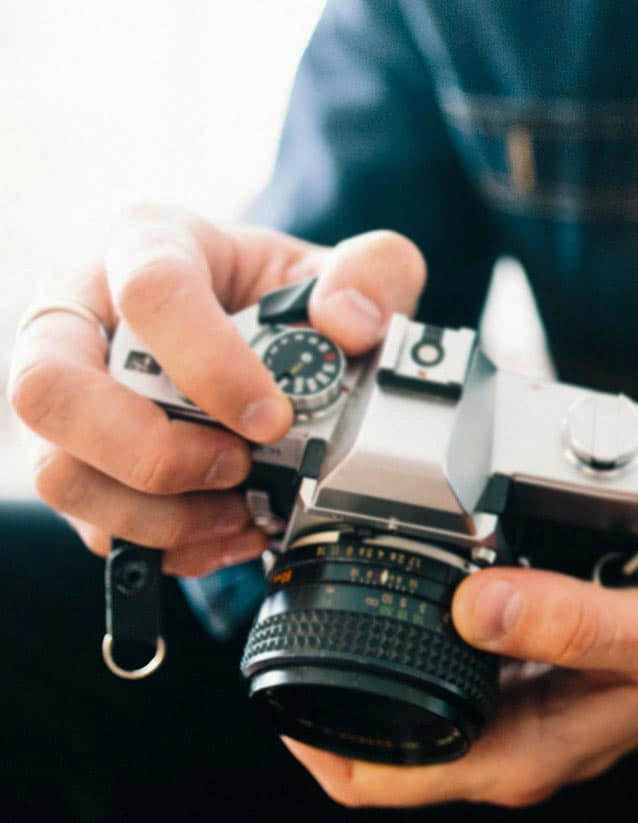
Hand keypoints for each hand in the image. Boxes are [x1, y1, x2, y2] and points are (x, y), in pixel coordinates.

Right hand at [7, 206, 426, 575]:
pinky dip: (173, 544)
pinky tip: (234, 530)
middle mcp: (78, 320)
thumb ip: (372, 273)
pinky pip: (94, 526)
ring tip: (241, 508)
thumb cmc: (279, 296)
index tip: (272, 417)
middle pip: (48, 390)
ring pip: (59, 473)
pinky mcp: (78, 466)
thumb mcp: (336, 269)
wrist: (262, 338)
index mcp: (146, 246)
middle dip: (151, 451)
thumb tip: (349, 322)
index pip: (150, 293)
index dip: (211, 364)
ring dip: (158, 512)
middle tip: (235, 465)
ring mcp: (67, 401)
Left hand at [284, 523, 637, 808]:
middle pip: (378, 748)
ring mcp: (517, 710)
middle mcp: (514, 741)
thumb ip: (575, 623)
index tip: (285, 671)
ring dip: (364, 661)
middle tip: (296, 609)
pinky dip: (413, 631)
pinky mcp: (525, 670)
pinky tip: (409, 578)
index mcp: (532, 752)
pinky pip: (442, 666)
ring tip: (337, 585)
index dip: (315, 739)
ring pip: (406, 707)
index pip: (383, 781)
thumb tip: (471, 608)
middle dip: (319, 697)